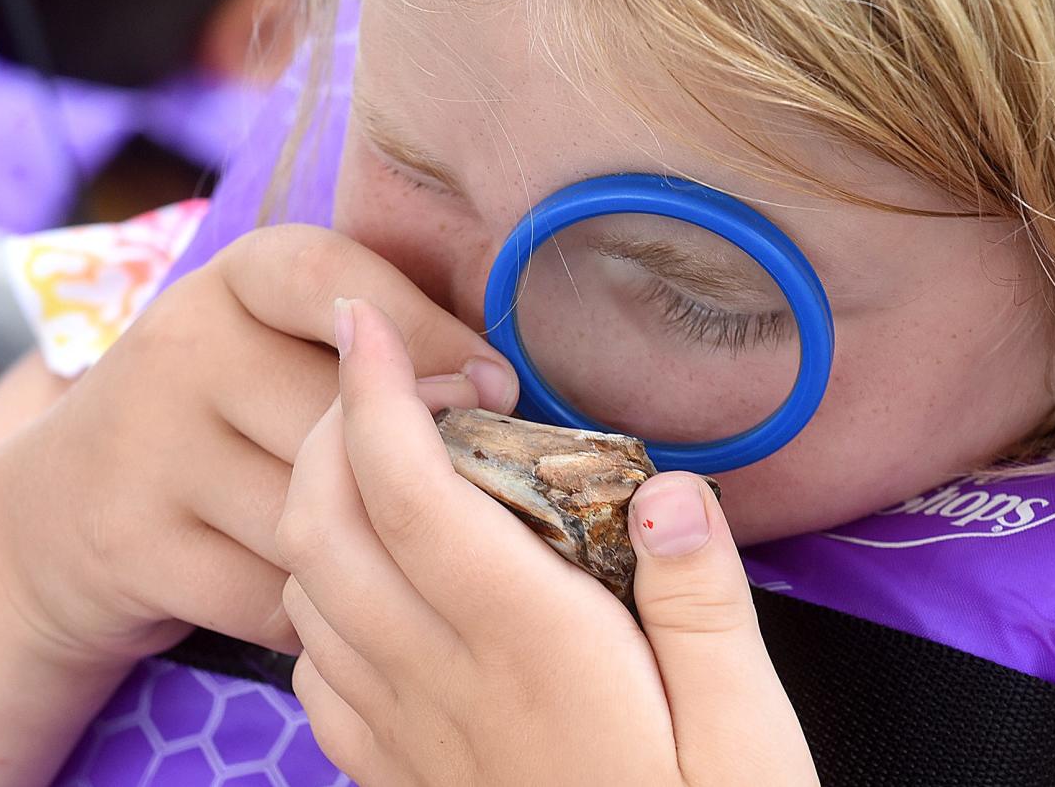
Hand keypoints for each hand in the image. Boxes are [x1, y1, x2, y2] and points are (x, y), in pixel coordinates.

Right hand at [0, 226, 517, 669]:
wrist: (68, 508)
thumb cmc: (236, 417)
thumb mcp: (289, 347)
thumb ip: (385, 347)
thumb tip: (499, 391)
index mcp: (236, 278)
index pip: (330, 276)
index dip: (427, 329)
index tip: (494, 388)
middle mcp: (181, 344)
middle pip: (338, 414)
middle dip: (409, 465)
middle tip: (453, 497)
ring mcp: (145, 443)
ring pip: (314, 511)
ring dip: (367, 547)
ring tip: (387, 548)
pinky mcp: (129, 541)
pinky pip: (274, 591)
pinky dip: (317, 608)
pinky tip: (325, 594)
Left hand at [278, 299, 817, 785]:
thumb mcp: (751, 738)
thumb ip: (705, 604)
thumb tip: (671, 489)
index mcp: (532, 648)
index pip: (413, 491)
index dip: (375, 390)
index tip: (364, 314)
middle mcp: (442, 681)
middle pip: (324, 522)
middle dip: (327, 422)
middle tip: (389, 372)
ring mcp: (403, 735)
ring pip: (302, 584)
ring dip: (318, 496)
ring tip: (386, 454)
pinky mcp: (394, 776)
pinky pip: (311, 662)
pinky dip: (317, 587)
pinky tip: (377, 573)